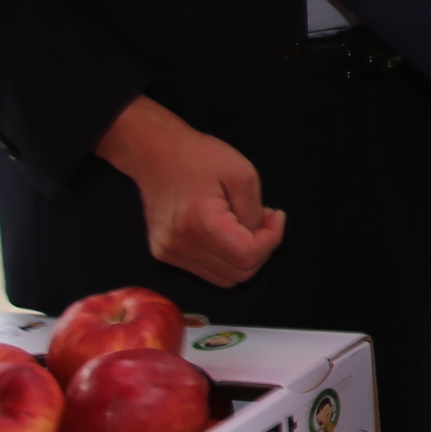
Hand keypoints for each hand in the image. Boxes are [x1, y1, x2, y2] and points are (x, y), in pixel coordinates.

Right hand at [95, 97, 284, 287]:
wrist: (154, 152)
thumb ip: (255, 212)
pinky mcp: (164, 254)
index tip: (276, 217)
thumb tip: (262, 235)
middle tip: (264, 221)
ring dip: (242, 258)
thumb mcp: (242, 174)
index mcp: (199, 223)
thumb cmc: (198, 156)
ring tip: (244, 226)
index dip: (271, 240)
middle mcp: (179, 245)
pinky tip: (225, 232)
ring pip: (223, 278)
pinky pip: (206, 271)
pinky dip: (223, 258)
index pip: (247, 256)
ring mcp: (168, 253)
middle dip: (260, 251)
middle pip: (237, 274)